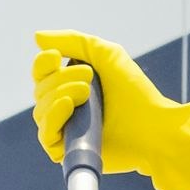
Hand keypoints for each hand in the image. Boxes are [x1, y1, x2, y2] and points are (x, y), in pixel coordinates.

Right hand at [30, 32, 169, 172]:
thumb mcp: (105, 55)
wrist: (152, 127)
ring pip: (41, 111)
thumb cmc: (134, 92)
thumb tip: (37, 37)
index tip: (55, 57)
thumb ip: (74, 41)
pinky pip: (46, 135)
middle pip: (41, 90)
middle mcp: (65, 108)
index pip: (42, 73)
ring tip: (86, 92)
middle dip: (61, 79)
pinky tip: (67, 105)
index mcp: (70, 85)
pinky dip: (53, 117)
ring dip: (59, 94)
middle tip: (89, 77)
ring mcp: (66, 130)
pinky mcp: (68, 152)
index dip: (43, 64)